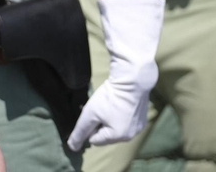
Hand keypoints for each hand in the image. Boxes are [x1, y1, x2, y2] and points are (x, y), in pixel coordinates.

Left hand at [69, 0, 163, 150]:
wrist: (137, 69)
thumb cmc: (114, 88)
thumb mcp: (92, 110)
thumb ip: (81, 130)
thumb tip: (72, 146)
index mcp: (120, 134)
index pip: (96, 139)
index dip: (86, 128)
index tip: (82, 118)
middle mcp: (132, 130)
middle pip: (106, 130)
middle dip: (97, 122)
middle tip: (91, 106)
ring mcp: (140, 117)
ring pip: (115, 118)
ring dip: (107, 111)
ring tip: (103, 98)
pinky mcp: (143, 102)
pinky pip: (124, 107)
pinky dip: (116, 102)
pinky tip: (115, 93)